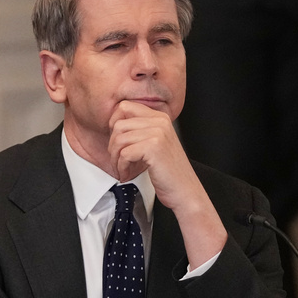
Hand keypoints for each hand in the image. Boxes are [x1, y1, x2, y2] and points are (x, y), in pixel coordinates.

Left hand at [107, 100, 226, 266]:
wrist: (185, 190)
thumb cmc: (167, 171)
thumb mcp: (154, 144)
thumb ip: (139, 131)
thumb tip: (112, 126)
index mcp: (159, 117)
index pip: (124, 107)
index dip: (113, 124)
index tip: (116, 142)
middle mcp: (159, 121)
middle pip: (118, 125)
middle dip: (112, 146)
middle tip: (118, 162)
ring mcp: (158, 133)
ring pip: (119, 139)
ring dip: (115, 159)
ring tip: (122, 170)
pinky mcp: (154, 147)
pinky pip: (124, 154)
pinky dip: (121, 167)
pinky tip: (127, 175)